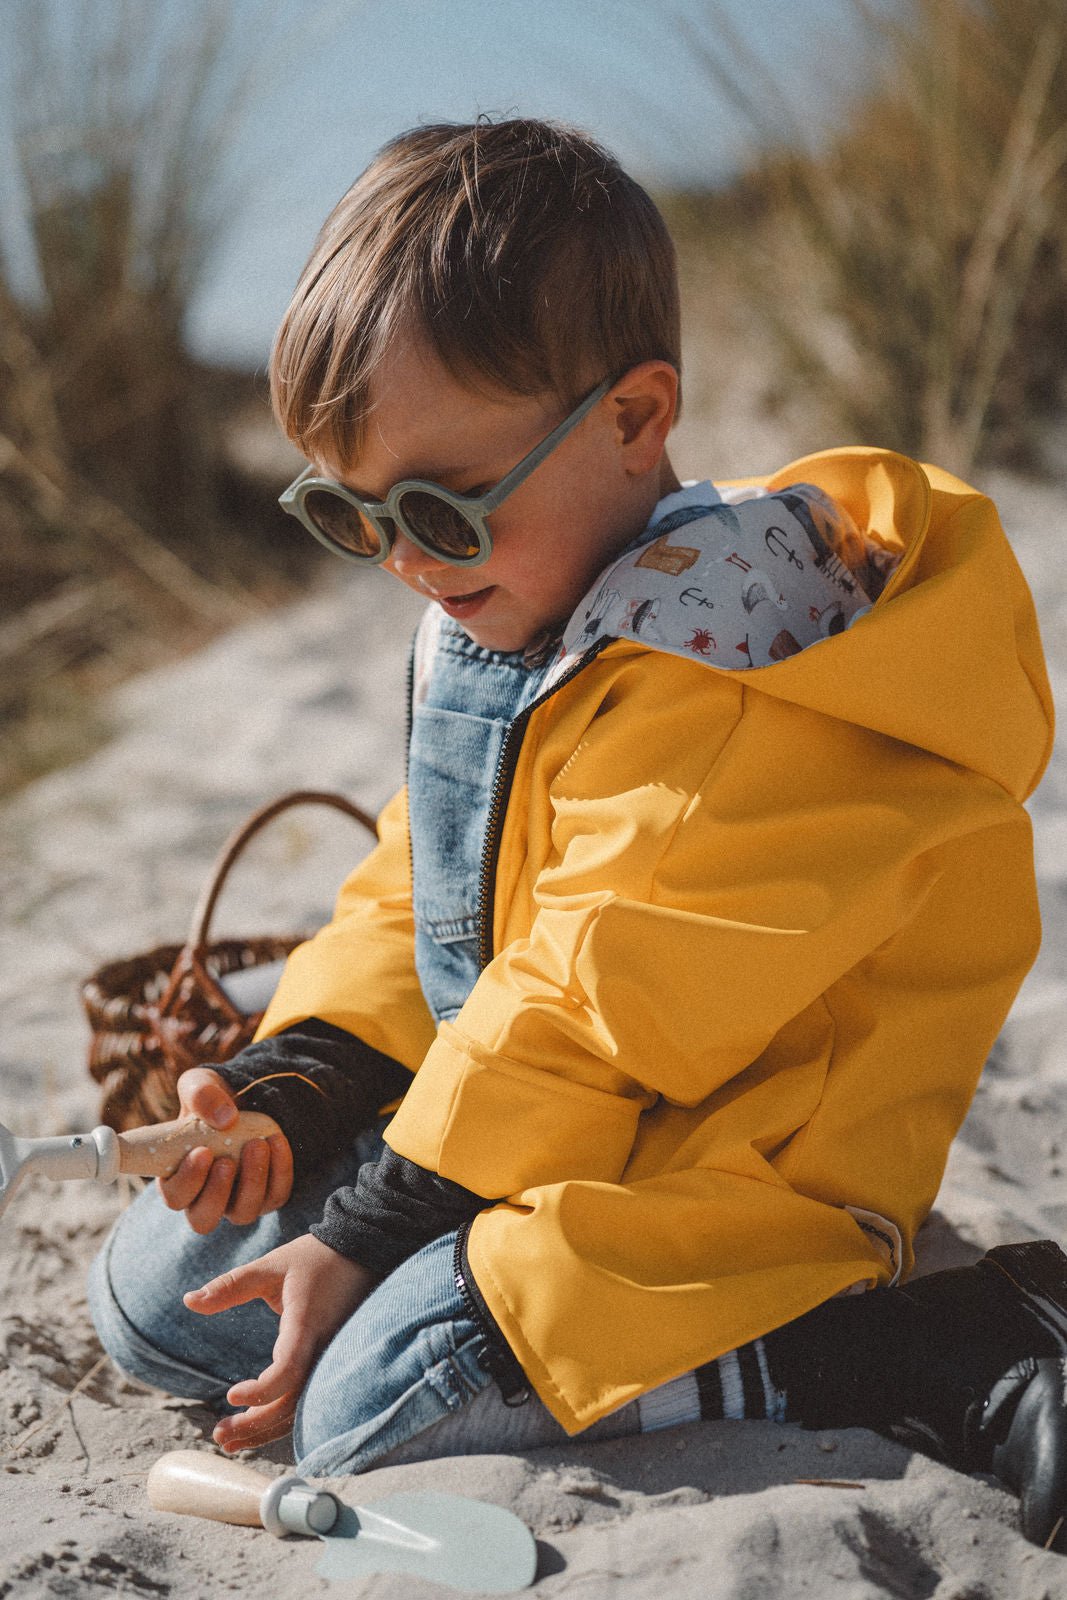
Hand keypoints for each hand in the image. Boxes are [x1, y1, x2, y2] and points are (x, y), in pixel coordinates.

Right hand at [158, 1066, 293, 1232]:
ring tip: (257, 1144)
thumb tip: (225, 1119)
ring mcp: (238, 1201)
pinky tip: (277, 1142)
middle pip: (204, 1219)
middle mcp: (206, 1197)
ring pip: (243, 1213)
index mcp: (178, 1177)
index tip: (202, 1152)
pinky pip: (276, 1195)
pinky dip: (279, 1171)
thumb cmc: (213, 1098)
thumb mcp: (200, 1084)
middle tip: (227, 1161)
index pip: (175, 1197)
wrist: (249, 1097)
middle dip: (216, 1193)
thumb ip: (200, 1095)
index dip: (187, 1182)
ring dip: (251, 1181)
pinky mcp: (270, 1195)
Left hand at [184, 1234, 375, 1449]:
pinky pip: (310, 1400)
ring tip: (231, 1441)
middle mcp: (324, 1349)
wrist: (364, 1251)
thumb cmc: (313, 1258)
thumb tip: (188, 1300)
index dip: (261, 1390)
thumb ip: (230, 1286)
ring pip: (302, 1409)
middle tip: (219, 1435)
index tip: (229, 1395)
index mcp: (306, 1324)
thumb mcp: (270, 1267)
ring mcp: (332, 1359)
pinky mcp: (333, 1364)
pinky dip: (283, 1419)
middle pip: (293, 1402)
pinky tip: (259, 1427)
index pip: (288, 1370)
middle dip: (255, 1424)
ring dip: (266, 1430)